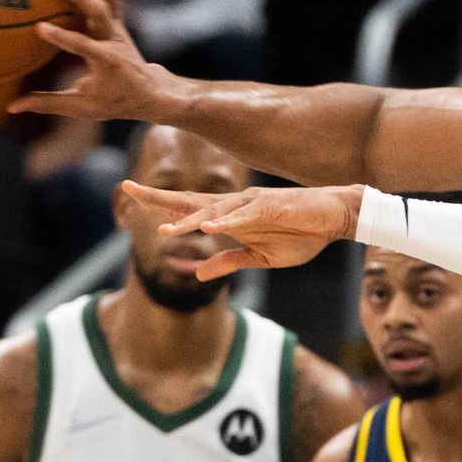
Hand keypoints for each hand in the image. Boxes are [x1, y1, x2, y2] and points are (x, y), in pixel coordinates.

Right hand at [10, 0, 168, 121]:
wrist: (150, 91)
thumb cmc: (114, 101)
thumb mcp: (83, 107)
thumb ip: (49, 104)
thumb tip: (12, 107)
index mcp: (106, 63)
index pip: (84, 48)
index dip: (64, 38)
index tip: (40, 28)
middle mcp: (115, 41)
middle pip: (101, 14)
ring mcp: (117, 27)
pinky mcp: (116, 18)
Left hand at [127, 181, 359, 277]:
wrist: (334, 218)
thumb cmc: (301, 234)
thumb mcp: (260, 258)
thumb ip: (228, 262)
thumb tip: (197, 273)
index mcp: (230, 217)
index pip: (188, 208)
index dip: (160, 204)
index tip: (130, 197)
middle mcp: (235, 205)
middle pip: (189, 200)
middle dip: (158, 197)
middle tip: (127, 188)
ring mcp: (252, 204)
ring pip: (213, 210)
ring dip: (189, 220)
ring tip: (165, 229)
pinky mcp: (272, 206)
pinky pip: (245, 214)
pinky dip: (227, 220)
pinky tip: (209, 226)